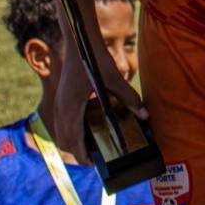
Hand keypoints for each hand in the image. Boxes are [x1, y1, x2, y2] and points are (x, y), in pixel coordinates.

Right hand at [54, 34, 146, 161]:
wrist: (78, 40)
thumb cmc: (94, 58)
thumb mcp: (114, 78)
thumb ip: (129, 97)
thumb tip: (145, 115)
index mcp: (72, 107)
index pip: (72, 141)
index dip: (81, 155)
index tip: (93, 164)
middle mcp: (62, 107)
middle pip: (63, 140)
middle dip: (76, 151)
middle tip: (95, 157)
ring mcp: (59, 102)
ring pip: (60, 131)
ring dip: (72, 141)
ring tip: (90, 146)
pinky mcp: (62, 96)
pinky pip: (62, 121)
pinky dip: (70, 130)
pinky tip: (85, 127)